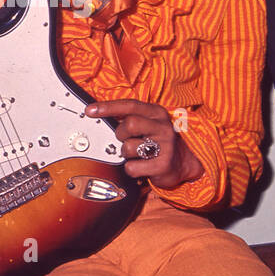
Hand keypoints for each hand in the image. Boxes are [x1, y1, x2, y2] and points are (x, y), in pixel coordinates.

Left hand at [85, 98, 204, 189]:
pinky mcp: (163, 165)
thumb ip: (130, 118)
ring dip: (126, 154)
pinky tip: (142, 167)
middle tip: (126, 140)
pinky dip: (132, 169)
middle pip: (129, 124)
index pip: (130, 105)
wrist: (184, 163)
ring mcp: (165, 146)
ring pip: (128, 147)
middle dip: (121, 134)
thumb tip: (100, 114)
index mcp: (157, 114)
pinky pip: (132, 167)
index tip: (90, 110)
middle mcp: (163, 128)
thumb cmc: (159, 143)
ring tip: (137, 155)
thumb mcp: (149, 124)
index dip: (108, 107)